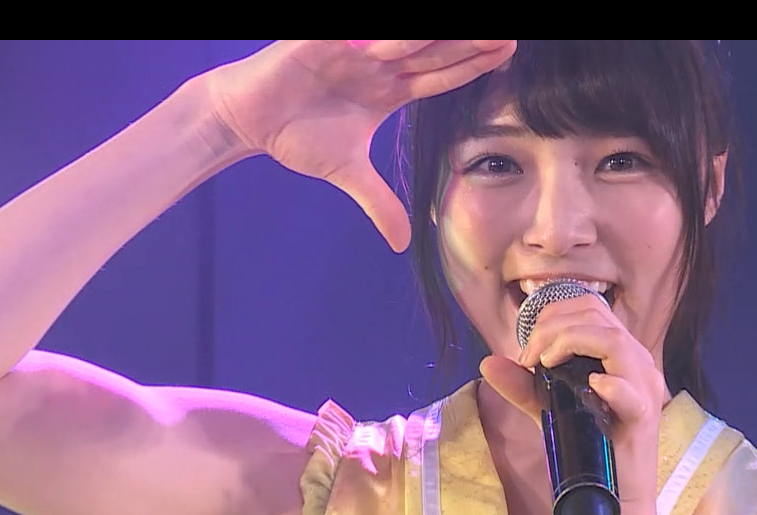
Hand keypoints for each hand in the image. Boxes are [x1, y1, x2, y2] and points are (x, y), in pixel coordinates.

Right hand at [201, 40, 516, 251]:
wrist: (248, 117)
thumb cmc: (297, 135)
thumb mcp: (348, 174)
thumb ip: (379, 202)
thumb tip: (401, 243)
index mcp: (390, 88)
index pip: (441, 74)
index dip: (473, 64)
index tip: (508, 54)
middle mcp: (378, 62)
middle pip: (433, 47)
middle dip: (468, 40)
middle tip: (508, 35)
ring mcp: (352, 47)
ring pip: (402, 35)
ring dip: (434, 32)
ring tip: (476, 28)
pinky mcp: (320, 40)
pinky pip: (355, 33)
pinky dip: (380, 36)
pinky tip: (406, 36)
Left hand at [480, 293, 669, 507]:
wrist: (616, 498)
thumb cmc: (589, 449)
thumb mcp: (551, 409)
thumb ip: (523, 386)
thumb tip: (488, 362)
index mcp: (619, 353)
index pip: (590, 307)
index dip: (552, 315)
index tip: (527, 349)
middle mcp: (637, 362)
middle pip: (597, 314)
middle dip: (551, 327)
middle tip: (528, 358)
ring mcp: (644, 387)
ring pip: (613, 340)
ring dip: (570, 342)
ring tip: (545, 364)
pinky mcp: (644, 416)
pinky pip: (630, 389)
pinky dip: (609, 384)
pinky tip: (591, 388)